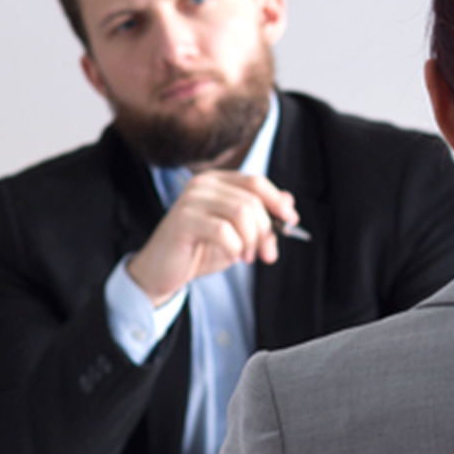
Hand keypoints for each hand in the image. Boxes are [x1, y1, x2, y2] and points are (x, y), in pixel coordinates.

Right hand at [125, 172, 299, 304]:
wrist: (162, 272)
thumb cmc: (200, 250)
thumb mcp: (238, 234)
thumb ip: (261, 216)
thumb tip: (289, 202)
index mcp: (216, 181)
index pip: (256, 182)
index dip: (277, 201)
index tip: (291, 221)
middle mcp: (202, 184)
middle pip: (252, 200)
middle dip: (266, 230)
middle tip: (265, 253)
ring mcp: (191, 200)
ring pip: (241, 213)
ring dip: (251, 240)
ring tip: (246, 256)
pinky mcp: (183, 220)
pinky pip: (223, 231)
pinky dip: (234, 248)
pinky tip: (229, 256)